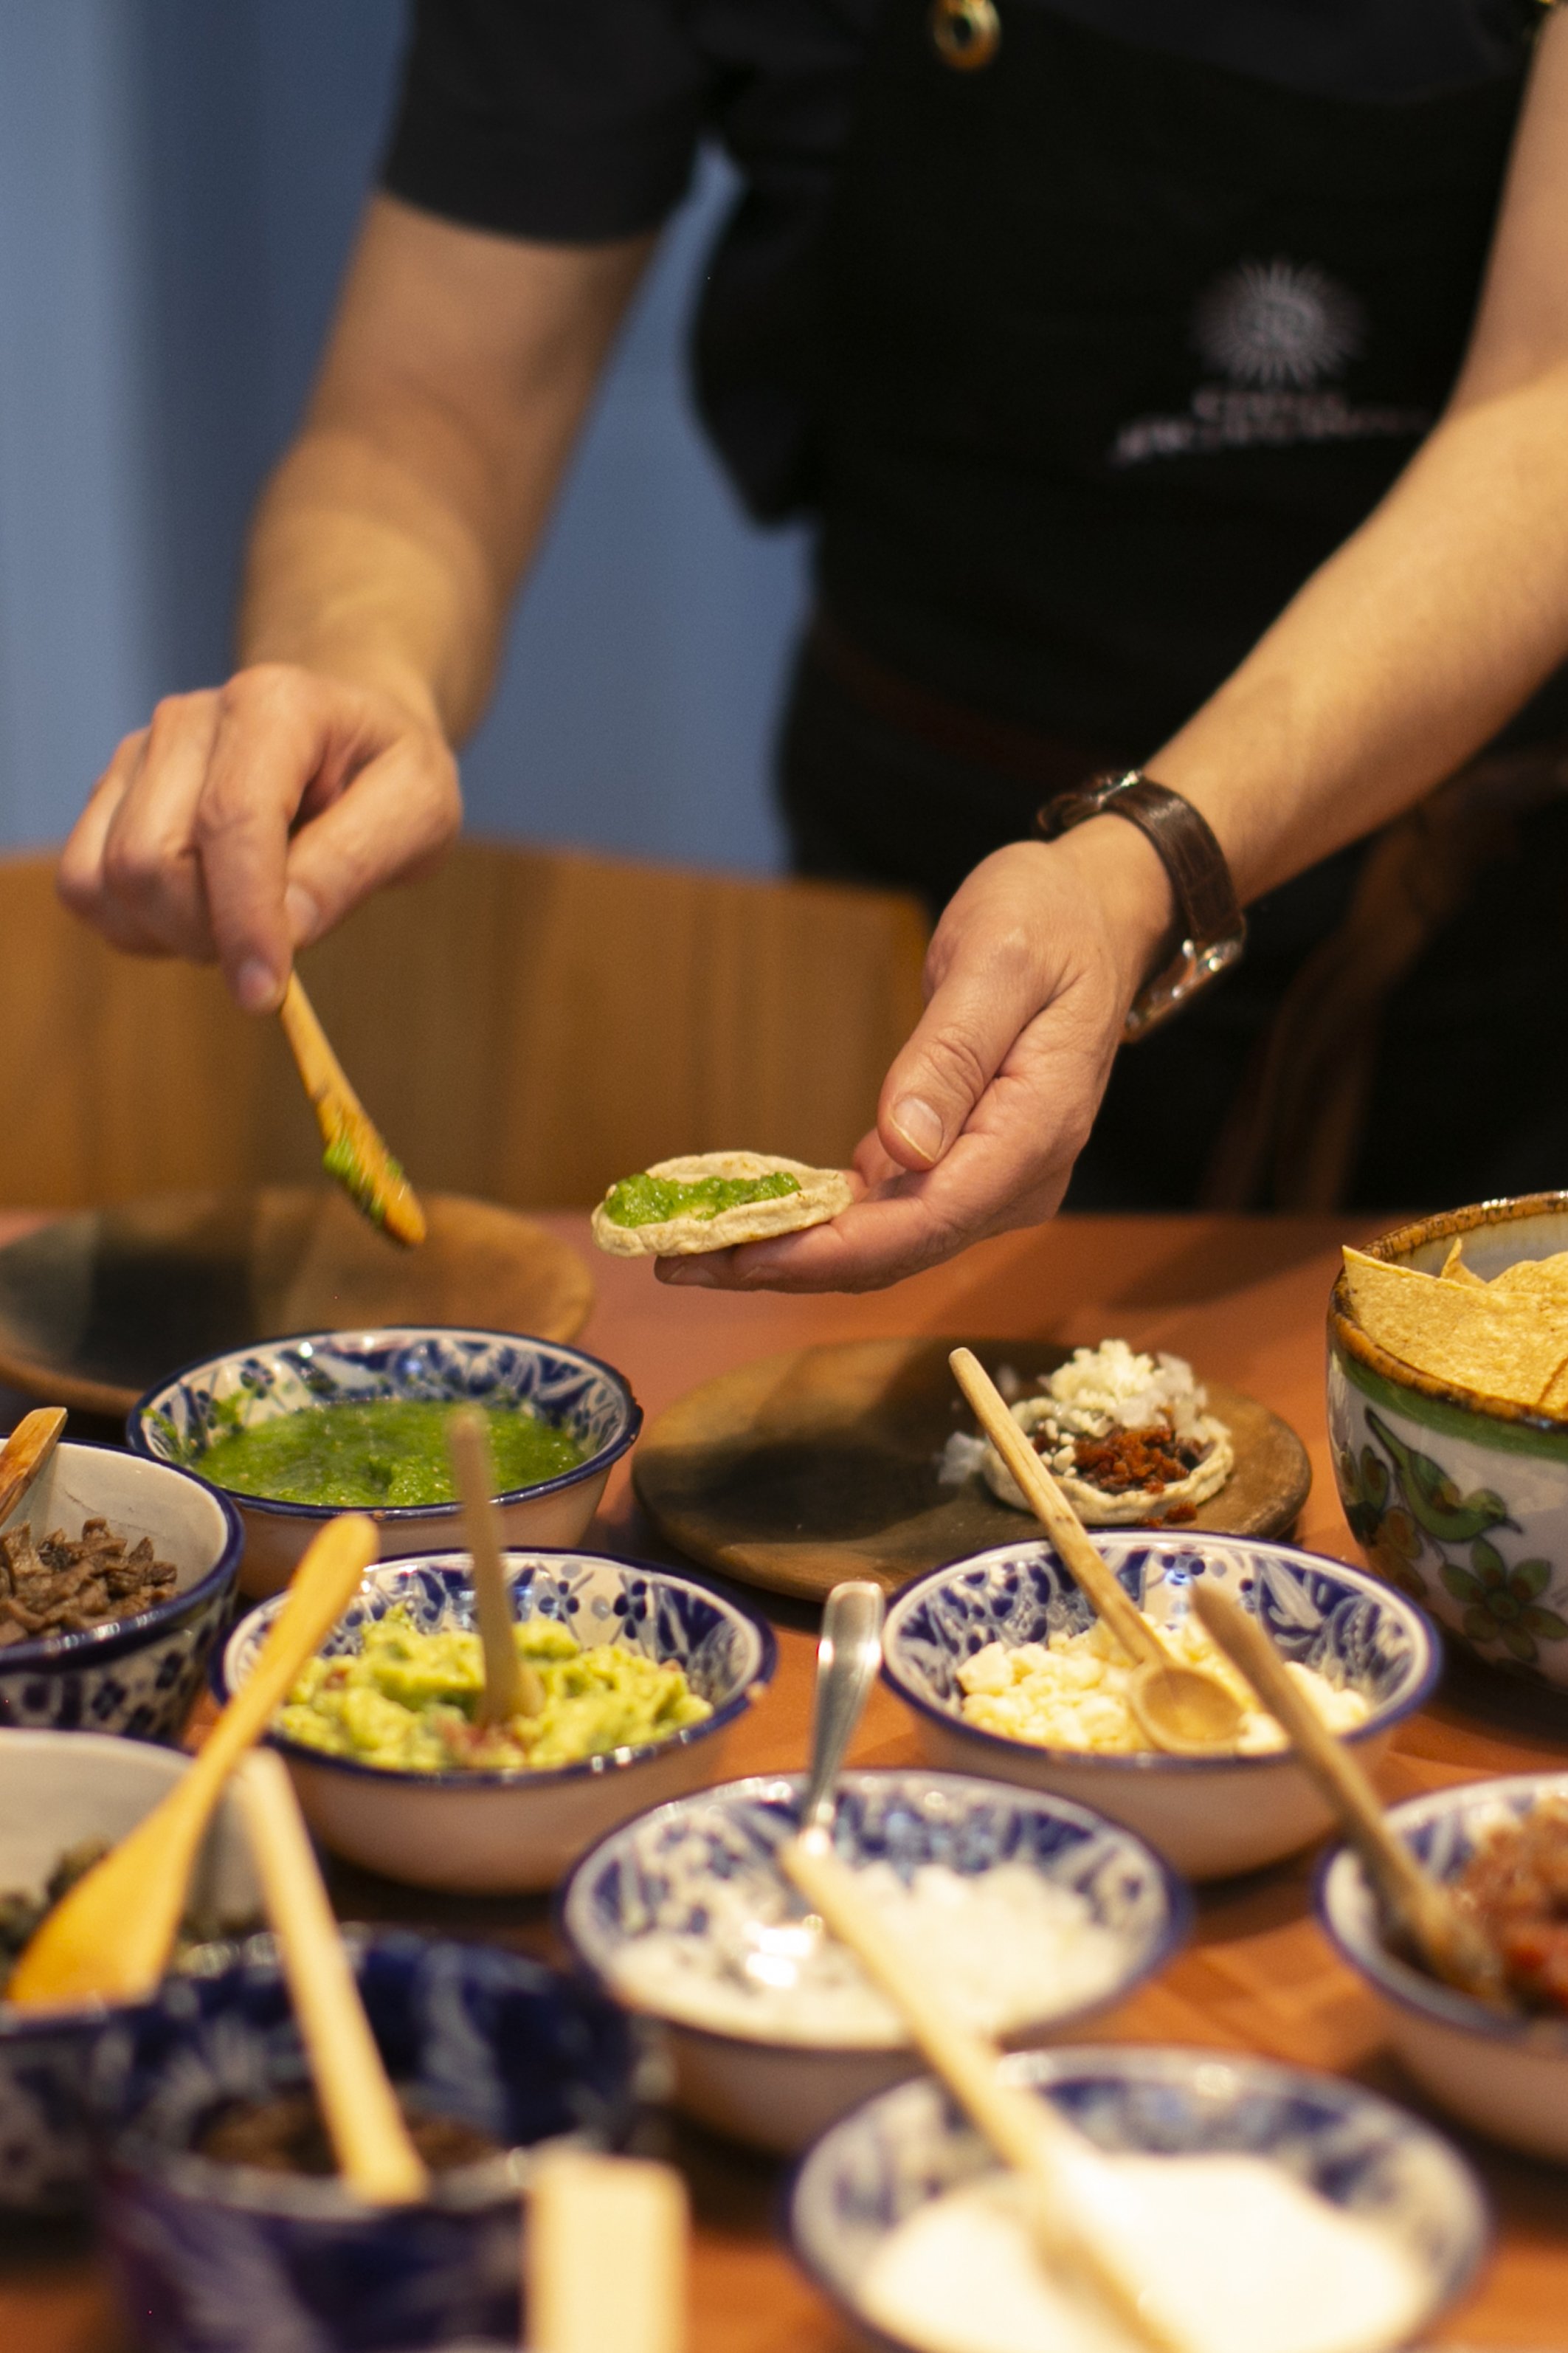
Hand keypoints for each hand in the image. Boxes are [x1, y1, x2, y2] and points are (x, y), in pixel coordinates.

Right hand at [56, 663, 460, 1009]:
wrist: (348, 734)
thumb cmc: (387, 776)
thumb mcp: (418, 812)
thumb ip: (356, 862)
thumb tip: (285, 930)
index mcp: (273, 706)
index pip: (231, 821)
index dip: (242, 917)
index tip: (264, 994)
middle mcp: (188, 718)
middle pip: (150, 861)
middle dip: (208, 934)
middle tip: (276, 946)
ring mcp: (137, 753)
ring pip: (107, 880)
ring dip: (173, 934)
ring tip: (245, 919)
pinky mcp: (110, 794)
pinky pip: (86, 889)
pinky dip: (138, 928)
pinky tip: (202, 914)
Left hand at [657, 821, 1173, 1292]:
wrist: (1094, 914)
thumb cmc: (1048, 920)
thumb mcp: (998, 962)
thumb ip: (952, 1054)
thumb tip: (904, 1147)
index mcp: (1035, 1132)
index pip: (927, 1222)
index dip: (829, 1252)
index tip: (740, 1256)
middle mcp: (1019, 1178)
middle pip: (897, 1251)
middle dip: (789, 1265)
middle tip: (679, 1261)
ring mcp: (994, 1180)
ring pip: (887, 1244)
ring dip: (792, 1252)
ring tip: (692, 1248)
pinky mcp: (966, 1169)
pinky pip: (889, 1213)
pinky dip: (819, 1221)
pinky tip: (751, 1217)